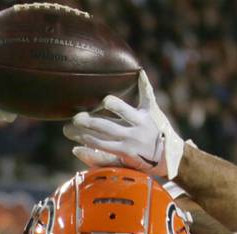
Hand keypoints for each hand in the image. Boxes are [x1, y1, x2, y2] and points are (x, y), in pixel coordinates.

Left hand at [63, 71, 184, 178]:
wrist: (168, 156)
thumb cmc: (158, 128)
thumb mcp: (154, 110)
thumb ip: (146, 91)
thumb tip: (140, 71)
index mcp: (140, 119)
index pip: (124, 110)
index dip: (113, 104)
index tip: (104, 100)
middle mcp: (133, 134)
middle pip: (108, 127)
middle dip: (90, 122)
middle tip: (75, 117)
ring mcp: (127, 148)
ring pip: (102, 142)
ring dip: (84, 136)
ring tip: (69, 130)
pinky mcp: (123, 159)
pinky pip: (104, 156)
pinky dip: (90, 152)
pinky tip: (77, 148)